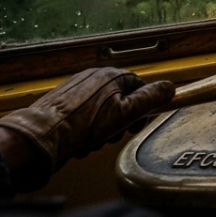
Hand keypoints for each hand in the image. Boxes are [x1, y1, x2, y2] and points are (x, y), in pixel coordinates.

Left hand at [0, 67, 173, 189]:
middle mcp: (94, 76)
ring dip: (102, 128)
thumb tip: (170, 87)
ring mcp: (76, 87)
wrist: (44, 134)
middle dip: (119, 121)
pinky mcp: (61, 100)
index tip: (136, 124)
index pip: (139, 87)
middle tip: (112, 136)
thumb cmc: (85, 125)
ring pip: (101, 109)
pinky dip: (86, 128)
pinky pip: (84, 114)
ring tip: (93, 141)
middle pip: (120, 99)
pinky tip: (81, 140)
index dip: (141, 109)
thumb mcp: (126, 113)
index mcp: (112, 75)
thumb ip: (151, 99)